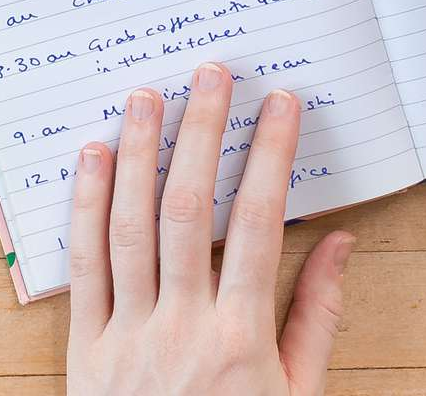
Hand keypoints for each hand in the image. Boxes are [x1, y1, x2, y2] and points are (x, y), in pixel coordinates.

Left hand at [65, 62, 355, 395]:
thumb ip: (317, 318)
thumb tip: (341, 243)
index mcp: (242, 339)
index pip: (261, 224)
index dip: (272, 156)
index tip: (281, 104)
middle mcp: (182, 329)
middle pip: (191, 210)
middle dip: (203, 133)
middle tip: (210, 74)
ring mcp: (127, 337)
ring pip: (131, 228)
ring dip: (140, 154)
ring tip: (147, 96)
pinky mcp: (84, 350)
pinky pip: (84, 266)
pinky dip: (87, 206)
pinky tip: (94, 157)